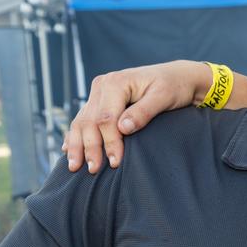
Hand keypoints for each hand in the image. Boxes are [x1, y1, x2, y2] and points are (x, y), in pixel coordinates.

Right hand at [63, 61, 209, 172]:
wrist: (177, 76)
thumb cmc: (174, 86)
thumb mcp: (163, 97)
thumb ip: (143, 112)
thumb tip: (123, 129)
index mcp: (116, 83)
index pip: (106, 119)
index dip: (110, 142)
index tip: (116, 162)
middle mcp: (102, 86)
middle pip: (90, 122)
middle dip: (90, 148)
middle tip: (93, 170)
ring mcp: (98, 93)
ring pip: (81, 122)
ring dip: (77, 145)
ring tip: (74, 166)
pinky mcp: (99, 100)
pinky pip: (83, 119)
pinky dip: (76, 135)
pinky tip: (68, 149)